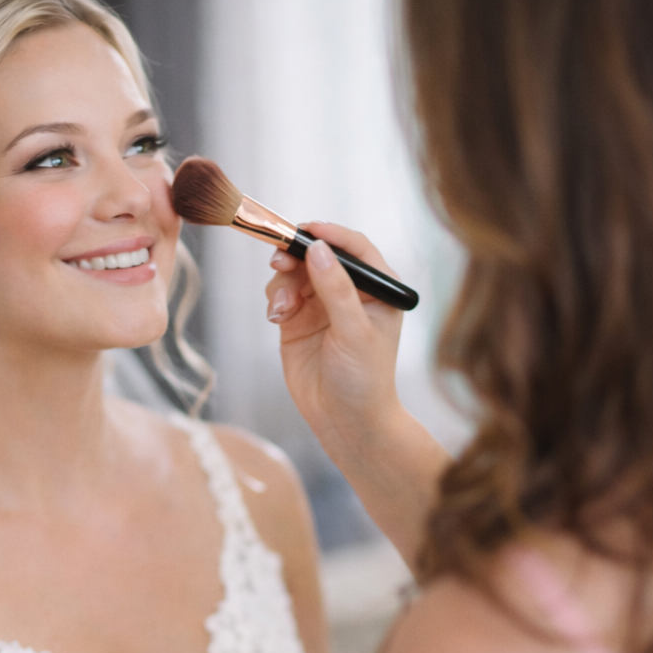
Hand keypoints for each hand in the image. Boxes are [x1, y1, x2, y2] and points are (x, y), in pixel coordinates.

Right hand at [265, 222, 403, 450]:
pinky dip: (275, 298)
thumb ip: (336, 289)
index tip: (305, 230)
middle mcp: (349, 290)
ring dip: (283, 282)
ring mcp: (322, 303)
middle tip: (279, 261)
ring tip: (282, 308)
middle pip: (318, 254)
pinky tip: (278, 317)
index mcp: (377, 288)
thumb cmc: (364, 380)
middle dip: (296, 255)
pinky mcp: (298, 319)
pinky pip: (280, 292)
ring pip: (295, 271)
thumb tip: (318, 249)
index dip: (329, 233)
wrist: (345, 422)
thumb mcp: (354, 331)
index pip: (354, 246)